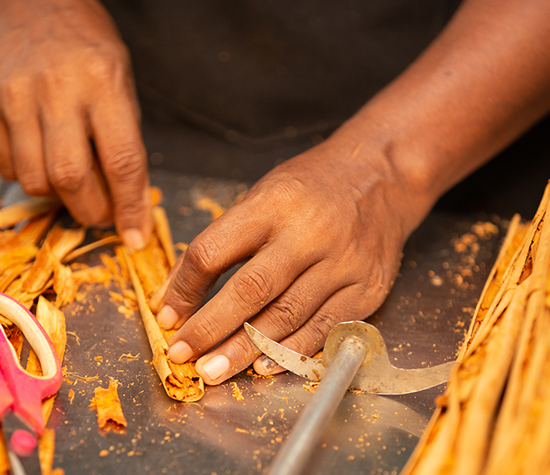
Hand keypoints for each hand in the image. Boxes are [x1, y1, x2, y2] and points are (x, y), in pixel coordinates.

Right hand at [0, 0, 150, 246]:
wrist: (26, 6)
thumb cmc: (85, 49)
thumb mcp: (121, 80)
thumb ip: (123, 139)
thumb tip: (128, 204)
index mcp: (102, 81)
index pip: (121, 160)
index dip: (130, 207)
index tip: (135, 237)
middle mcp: (55, 88)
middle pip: (70, 178)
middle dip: (90, 211)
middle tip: (100, 214)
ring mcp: (12, 95)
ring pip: (34, 181)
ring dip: (57, 196)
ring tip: (69, 177)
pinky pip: (5, 167)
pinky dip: (27, 175)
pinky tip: (39, 153)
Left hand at [152, 132, 434, 384]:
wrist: (381, 177)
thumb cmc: (311, 188)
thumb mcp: (262, 195)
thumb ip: (225, 241)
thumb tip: (178, 296)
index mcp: (273, 204)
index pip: (215, 251)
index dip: (185, 289)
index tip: (168, 316)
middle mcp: (310, 233)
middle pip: (251, 290)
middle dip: (211, 328)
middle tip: (184, 354)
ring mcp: (343, 262)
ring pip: (287, 316)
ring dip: (246, 349)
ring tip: (215, 370)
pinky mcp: (368, 287)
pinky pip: (325, 328)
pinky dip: (291, 351)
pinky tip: (264, 366)